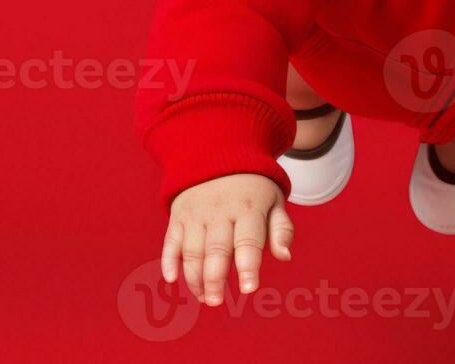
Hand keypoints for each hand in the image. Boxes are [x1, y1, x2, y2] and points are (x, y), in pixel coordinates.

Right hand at [160, 173, 294, 305]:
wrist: (218, 153)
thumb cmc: (253, 188)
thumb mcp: (274, 201)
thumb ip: (281, 229)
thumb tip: (285, 256)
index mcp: (249, 208)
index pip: (249, 241)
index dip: (249, 266)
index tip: (249, 289)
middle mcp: (220, 210)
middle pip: (216, 249)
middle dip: (215, 279)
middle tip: (216, 302)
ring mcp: (197, 212)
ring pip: (192, 250)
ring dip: (194, 277)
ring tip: (203, 297)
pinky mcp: (179, 215)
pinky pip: (170, 240)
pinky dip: (169, 260)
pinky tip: (172, 279)